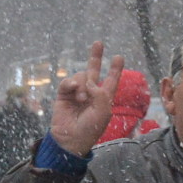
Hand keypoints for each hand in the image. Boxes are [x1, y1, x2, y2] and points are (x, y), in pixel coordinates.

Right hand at [49, 41, 124, 156]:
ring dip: (82, 84)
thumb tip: (89, 81)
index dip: (115, 70)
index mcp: (103, 99)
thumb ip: (101, 93)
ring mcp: (76, 94)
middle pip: (94, 71)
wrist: (69, 140)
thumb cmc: (90, 129)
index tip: (118, 57)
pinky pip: (68, 82)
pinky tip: (73, 89)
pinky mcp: (63, 96)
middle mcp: (90, 94)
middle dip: (96, 57)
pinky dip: (71, 83)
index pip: (111, 81)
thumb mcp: (103, 112)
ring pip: (81, 76)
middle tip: (98, 43)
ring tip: (81, 99)